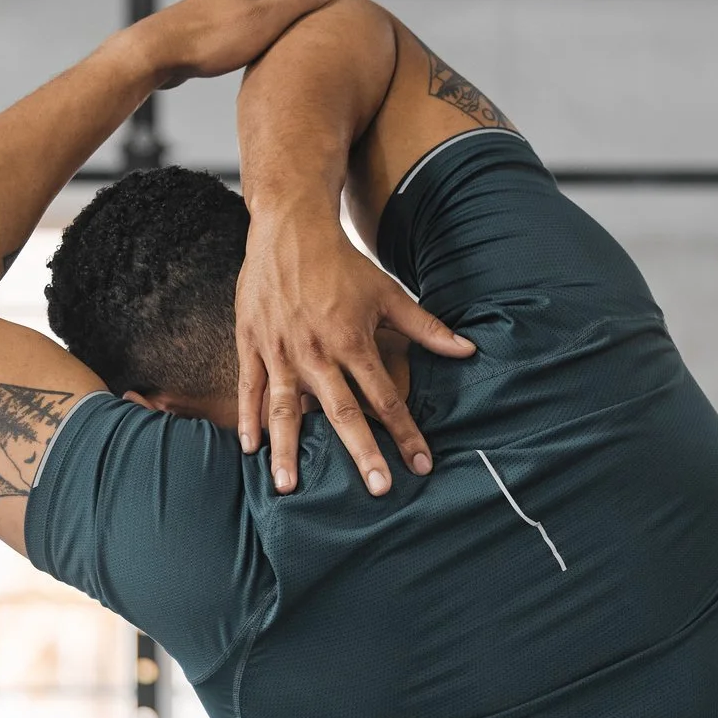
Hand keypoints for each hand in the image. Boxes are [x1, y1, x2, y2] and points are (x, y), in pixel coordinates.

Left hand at [132, 0, 359, 87]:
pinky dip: (279, 11)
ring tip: (318, 16)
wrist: (159, 50)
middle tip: (348, 6)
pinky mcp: (217, 12)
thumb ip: (299, 0)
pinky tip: (275, 29)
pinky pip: (259, 5)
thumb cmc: (210, 41)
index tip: (365, 1)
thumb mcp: (265, 21)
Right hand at [233, 209, 475, 494]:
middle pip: (343, 413)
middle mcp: (317, 352)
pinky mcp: (252, 344)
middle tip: (376, 489)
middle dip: (361, 454)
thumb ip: (426, 327)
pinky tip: (251, 449)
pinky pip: (250, 388)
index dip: (406, 432)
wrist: (289, 228)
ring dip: (289, 450)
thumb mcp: (388, 292)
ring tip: (289, 486)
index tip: (420, 464)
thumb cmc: (341, 263)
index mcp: (353, 341)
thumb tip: (467, 350)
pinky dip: (249, 418)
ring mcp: (281, 351)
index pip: (386, 397)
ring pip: (287, 410)